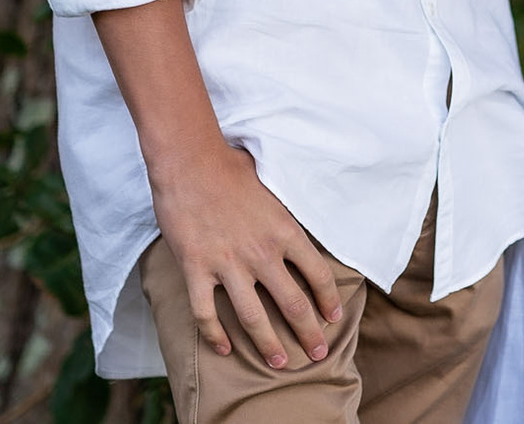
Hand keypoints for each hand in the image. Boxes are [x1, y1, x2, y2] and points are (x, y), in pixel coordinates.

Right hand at [150, 141, 344, 364]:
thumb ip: (284, 215)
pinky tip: (224, 349)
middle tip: (316, 354)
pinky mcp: (196, 268)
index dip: (329, 300)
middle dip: (308, 334)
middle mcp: (262, 253)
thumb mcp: (272, 188)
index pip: (318, 274)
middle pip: (293, 305)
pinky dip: (215, 335)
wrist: (189, 160)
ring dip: (269, 345)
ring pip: (254, 318)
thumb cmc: (230, 168)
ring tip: (279, 363)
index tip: (333, 318)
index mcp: (285, 231)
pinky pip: (206, 313)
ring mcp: (228, 263)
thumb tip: (297, 226)